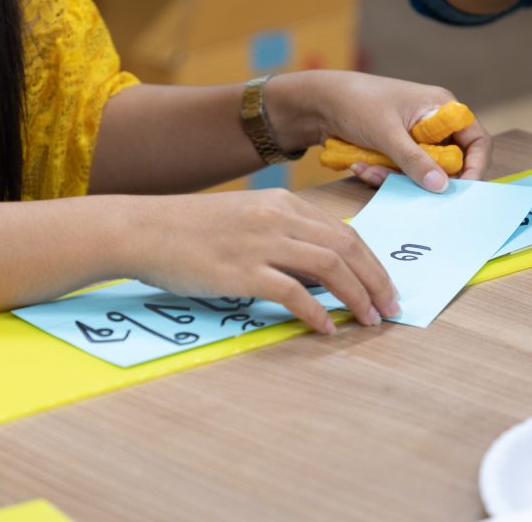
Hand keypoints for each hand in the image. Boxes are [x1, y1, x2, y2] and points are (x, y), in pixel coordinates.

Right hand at [121, 189, 399, 333]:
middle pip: (346, 247)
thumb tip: (316, 274)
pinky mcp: (242, 270)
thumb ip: (280, 238)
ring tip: (369, 319)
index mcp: (281, 203)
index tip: (383, 286)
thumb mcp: (242, 220)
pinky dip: (316, 312)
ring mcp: (261, 242)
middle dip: (376, 280)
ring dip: (357, 296)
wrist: (142, 229)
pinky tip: (325, 328)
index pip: (343, 231)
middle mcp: (278, 217)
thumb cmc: (186, 229)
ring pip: (330, 266)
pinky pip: (293, 293)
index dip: (371, 262)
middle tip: (390, 308)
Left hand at [266, 70, 492, 191]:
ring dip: (395, 178)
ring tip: (367, 169)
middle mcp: (433, 122)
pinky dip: (382, 175)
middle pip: (448, 163)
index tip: (462, 189)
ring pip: (420, 172)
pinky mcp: (394, 151)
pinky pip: (399, 173)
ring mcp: (413, 138)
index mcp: (441, 107)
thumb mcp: (387, 134)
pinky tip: (359, 166)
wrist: (316, 103)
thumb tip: (442, 187)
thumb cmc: (355, 104)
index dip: (476, 166)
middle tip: (401, 182)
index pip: (476, 141)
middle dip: (423, 177)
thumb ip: (414, 161)